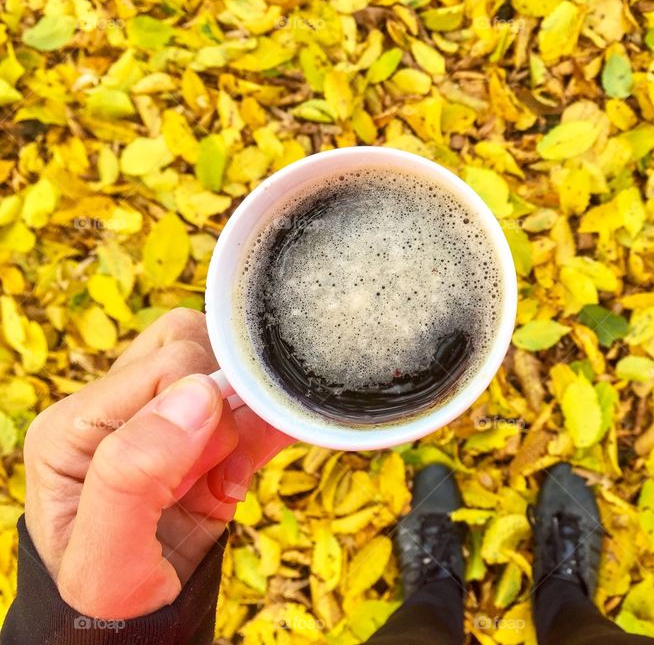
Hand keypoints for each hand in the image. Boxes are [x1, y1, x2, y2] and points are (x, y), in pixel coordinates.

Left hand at [23, 308, 293, 619]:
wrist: (131, 628)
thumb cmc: (107, 598)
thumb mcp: (106, 558)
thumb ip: (135, 473)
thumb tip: (198, 394)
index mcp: (77, 422)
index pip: (171, 364)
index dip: (208, 408)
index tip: (205, 471)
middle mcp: (114, 407)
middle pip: (193, 347)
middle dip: (226, 406)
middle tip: (217, 469)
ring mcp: (157, 416)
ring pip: (219, 360)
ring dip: (244, 417)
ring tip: (227, 474)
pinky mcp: (198, 434)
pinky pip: (246, 398)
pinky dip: (266, 426)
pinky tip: (244, 471)